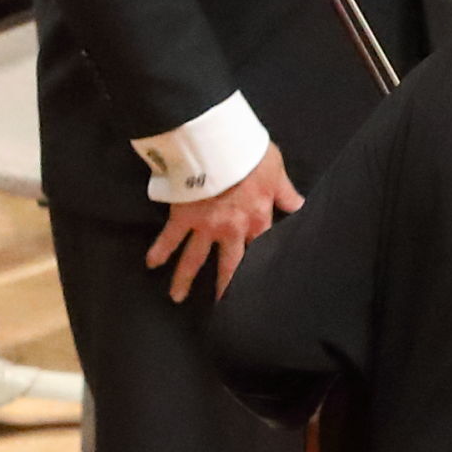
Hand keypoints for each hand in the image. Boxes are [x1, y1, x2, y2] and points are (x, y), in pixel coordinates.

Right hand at [146, 143, 299, 300]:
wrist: (215, 145)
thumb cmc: (249, 154)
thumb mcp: (276, 171)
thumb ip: (286, 193)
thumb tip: (300, 207)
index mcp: (257, 219)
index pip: (262, 248)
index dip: (261, 266)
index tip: (259, 284)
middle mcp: (231, 230)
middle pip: (229, 265)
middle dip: (223, 287)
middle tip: (220, 307)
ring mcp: (205, 227)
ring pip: (194, 259)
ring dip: (184, 279)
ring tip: (176, 297)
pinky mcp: (182, 217)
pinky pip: (169, 238)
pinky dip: (159, 250)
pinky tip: (151, 264)